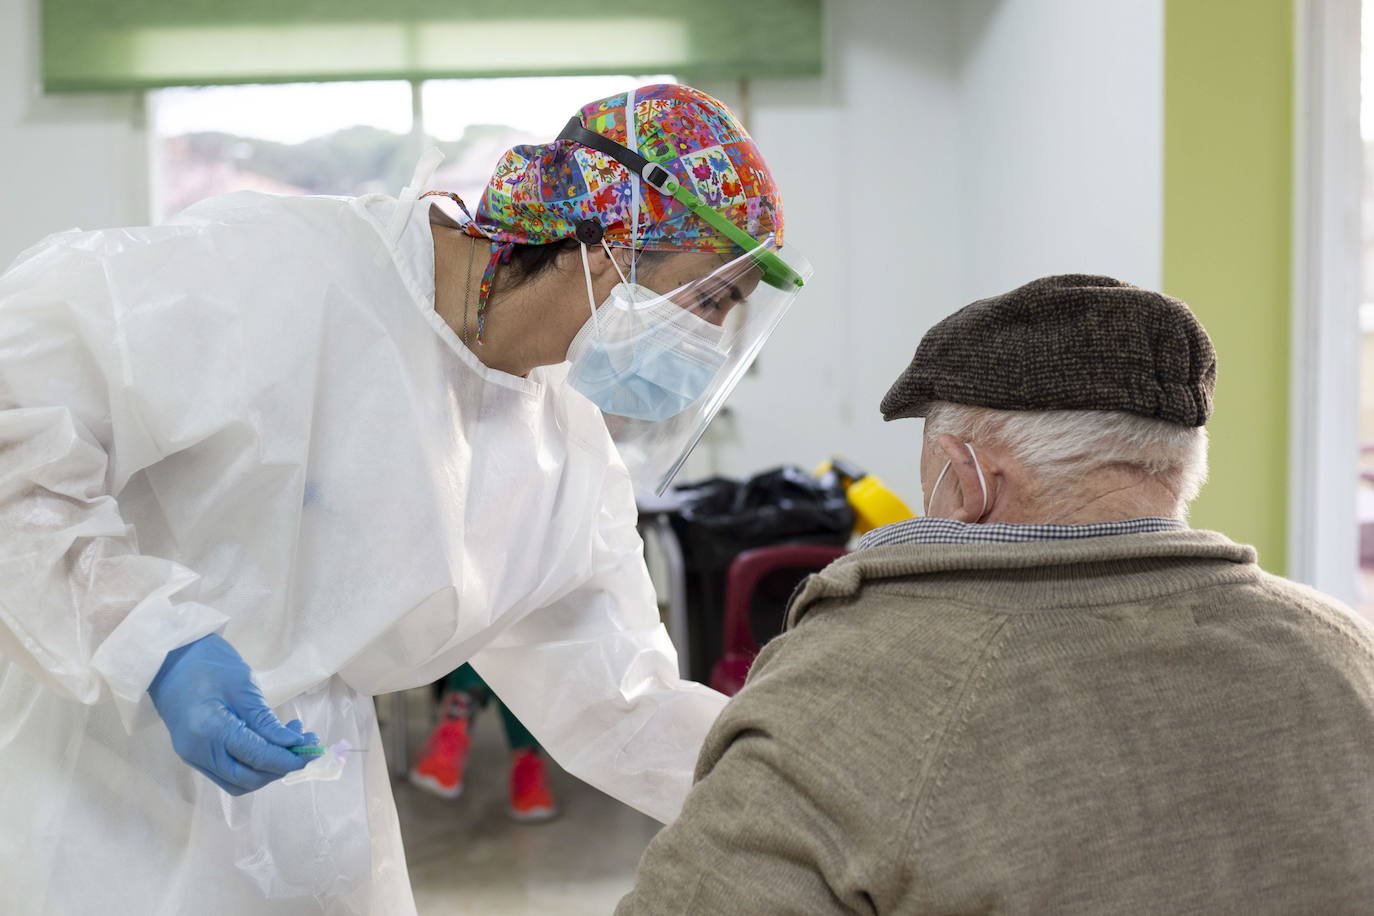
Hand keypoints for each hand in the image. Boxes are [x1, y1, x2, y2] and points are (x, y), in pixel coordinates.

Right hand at [148, 633, 318, 794]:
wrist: (169, 657)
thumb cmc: (208, 662)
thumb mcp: (243, 686)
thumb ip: (265, 720)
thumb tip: (294, 745)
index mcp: (209, 731)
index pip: (257, 757)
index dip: (288, 758)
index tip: (314, 749)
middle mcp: (198, 752)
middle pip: (247, 779)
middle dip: (281, 767)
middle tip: (306, 745)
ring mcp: (193, 756)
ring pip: (238, 781)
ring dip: (268, 768)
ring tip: (290, 741)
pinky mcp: (195, 753)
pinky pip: (228, 772)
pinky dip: (252, 765)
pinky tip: (269, 743)